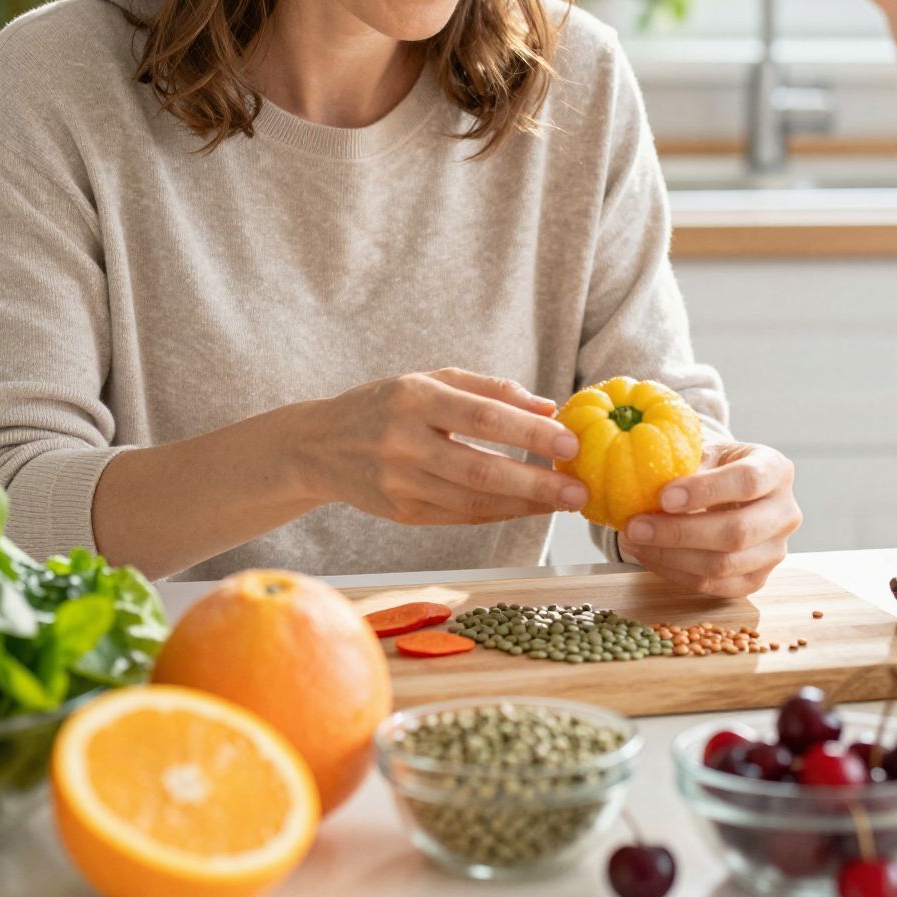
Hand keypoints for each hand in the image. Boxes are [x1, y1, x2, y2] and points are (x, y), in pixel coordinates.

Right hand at [307, 368, 588, 525]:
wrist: (318, 446)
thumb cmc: (384, 405)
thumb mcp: (428, 380)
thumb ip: (488, 389)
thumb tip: (549, 407)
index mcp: (413, 397)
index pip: (482, 417)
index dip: (528, 433)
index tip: (569, 443)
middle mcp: (402, 441)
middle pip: (479, 468)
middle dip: (535, 482)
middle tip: (577, 489)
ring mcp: (399, 482)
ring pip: (473, 501)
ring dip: (524, 503)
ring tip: (565, 500)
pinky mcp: (401, 513)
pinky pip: (461, 516)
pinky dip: (500, 513)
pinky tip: (530, 507)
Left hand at [618, 440, 799, 598]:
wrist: (729, 492)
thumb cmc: (713, 466)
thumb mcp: (704, 452)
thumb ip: (684, 464)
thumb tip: (645, 484)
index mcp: (776, 470)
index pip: (748, 481)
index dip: (705, 490)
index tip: (663, 497)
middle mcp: (786, 513)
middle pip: (737, 532)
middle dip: (679, 533)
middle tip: (635, 526)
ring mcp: (775, 551)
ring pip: (724, 565)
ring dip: (671, 557)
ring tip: (633, 541)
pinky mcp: (757, 579)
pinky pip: (714, 586)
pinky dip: (675, 573)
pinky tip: (648, 556)